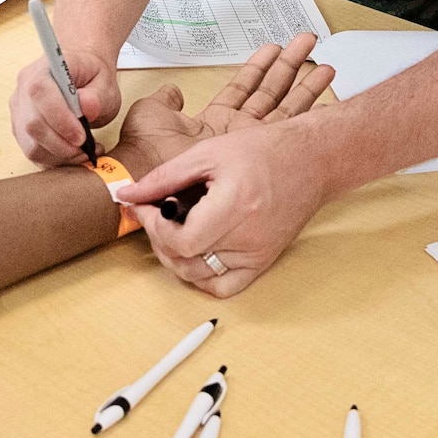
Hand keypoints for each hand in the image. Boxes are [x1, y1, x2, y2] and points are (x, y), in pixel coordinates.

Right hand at [11, 46, 121, 167]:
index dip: (60, 119)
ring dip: (59, 156)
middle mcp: (24, 88)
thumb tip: (87, 109)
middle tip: (86, 150)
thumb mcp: (104, 82)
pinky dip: (54, 159)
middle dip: (61, 145)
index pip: (40, 92)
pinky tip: (72, 153)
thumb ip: (97, 95)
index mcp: (44, 69)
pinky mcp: (20, 128)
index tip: (82, 137)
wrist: (82, 73)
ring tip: (83, 152)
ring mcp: (19, 109)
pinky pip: (32, 152)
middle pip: (32, 124)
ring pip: (30, 144)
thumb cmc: (93, 76)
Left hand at [109, 34, 334, 180]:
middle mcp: (237, 133)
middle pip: (271, 92)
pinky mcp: (258, 150)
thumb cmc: (144, 152)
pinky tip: (324, 91)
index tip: (275, 48)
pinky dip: (307, 102)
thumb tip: (173, 91)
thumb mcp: (150, 115)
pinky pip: (289, 120)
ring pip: (286, 104)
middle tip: (307, 42)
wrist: (147, 176)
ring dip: (304, 80)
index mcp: (215, 121)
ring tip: (323, 61)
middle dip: (290, 66)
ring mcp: (251, 143)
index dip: (260, 66)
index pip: (244, 88)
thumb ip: (166, 101)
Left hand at [117, 38, 337, 296]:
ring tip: (172, 231)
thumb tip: (126, 194)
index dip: (154, 228)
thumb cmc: (261, 151)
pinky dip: (202, 276)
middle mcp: (248, 238)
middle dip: (159, 240)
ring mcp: (258, 255)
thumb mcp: (206, 153)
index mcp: (234, 206)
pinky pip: (225, 286)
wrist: (310, 161)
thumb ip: (163, 177)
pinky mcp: (263, 262)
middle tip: (153, 215)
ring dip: (176, 259)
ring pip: (201, 278)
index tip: (146, 207)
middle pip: (186, 262)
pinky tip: (195, 251)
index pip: (182, 241)